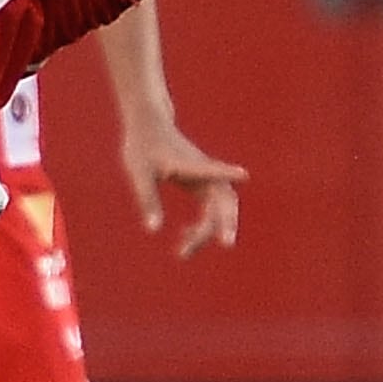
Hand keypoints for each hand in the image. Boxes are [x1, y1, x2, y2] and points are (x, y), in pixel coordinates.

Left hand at [119, 111, 247, 256]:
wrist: (148, 128)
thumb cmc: (142, 149)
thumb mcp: (139, 175)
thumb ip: (148, 200)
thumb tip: (153, 230)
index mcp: (191, 165)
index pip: (211, 170)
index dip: (225, 172)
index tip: (243, 175)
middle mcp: (206, 171)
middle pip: (224, 200)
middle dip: (224, 223)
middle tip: (224, 245)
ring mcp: (207, 177)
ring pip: (220, 208)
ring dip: (209, 230)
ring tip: (184, 253)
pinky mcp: (202, 182)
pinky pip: (211, 208)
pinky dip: (202, 224)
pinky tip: (184, 236)